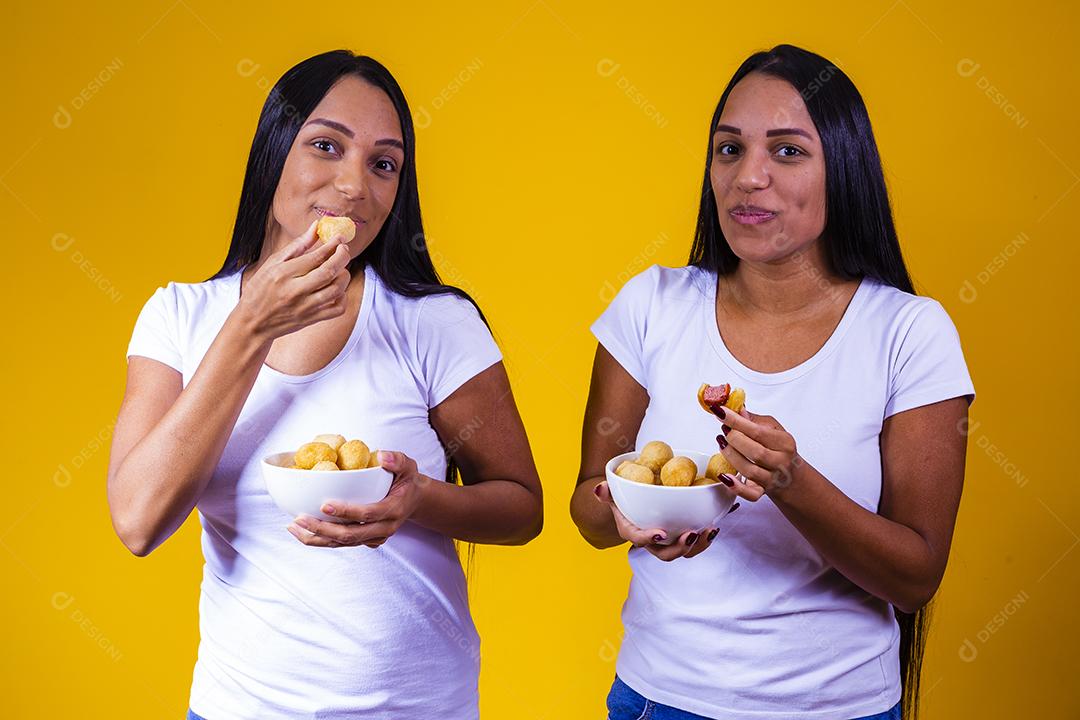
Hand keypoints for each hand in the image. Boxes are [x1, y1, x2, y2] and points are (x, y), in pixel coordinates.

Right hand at [235, 219, 353, 340]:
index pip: (316, 256)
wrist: (253, 322)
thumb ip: (297, 246)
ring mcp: (306, 307)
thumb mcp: (273, 263)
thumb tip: (316, 227)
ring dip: (344, 275)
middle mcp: (296, 290)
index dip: (333, 244)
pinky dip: (343, 296)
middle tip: (343, 249)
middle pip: (330, 271)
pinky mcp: (312, 319)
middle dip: (342, 256)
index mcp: (284, 273)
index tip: (339, 238)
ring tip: (339, 269)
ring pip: (337, 289)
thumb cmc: (260, 289)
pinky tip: (337, 289)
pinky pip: (338, 308)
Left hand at [287, 451, 427, 548]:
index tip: (324, 504)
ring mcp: (375, 537)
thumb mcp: (408, 465)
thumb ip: (396, 460)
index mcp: (393, 510)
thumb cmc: (407, 480)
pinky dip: (322, 540)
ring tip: (294, 527)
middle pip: (350, 535)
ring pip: (343, 544)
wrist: (414, 500)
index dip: (346, 512)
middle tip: (299, 519)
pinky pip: (342, 544)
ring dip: (317, 538)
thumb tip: (381, 455)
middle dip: (323, 529)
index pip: (367, 514)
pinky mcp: (366, 541)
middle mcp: (384, 529)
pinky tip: (304, 531)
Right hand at [593, 481, 738, 560]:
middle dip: (681, 548)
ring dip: (700, 544)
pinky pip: (698, 539)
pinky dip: (711, 530)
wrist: (636, 505)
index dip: (649, 539)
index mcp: (635, 533)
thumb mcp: (614, 495)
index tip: (660, 532)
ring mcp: (671, 541)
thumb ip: (607, 493)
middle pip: (667, 553)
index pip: (640, 540)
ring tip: (711, 530)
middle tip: (693, 533)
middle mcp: (654, 542)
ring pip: (686, 551)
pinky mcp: (684, 535)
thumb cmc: (624, 500)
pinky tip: (722, 516)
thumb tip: (599, 489)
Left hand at [714, 405, 801, 499]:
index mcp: (785, 443)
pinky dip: (736, 487)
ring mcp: (772, 478)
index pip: (758, 431)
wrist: (792, 476)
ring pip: (749, 470)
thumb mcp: (774, 429)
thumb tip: (738, 409)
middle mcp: (780, 461)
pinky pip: (750, 494)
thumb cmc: (780, 449)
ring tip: (722, 443)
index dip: (736, 421)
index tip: (720, 412)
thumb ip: (755, 420)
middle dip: (734, 438)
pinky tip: (725, 476)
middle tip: (724, 430)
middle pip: (754, 451)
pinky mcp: (762, 491)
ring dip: (730, 456)